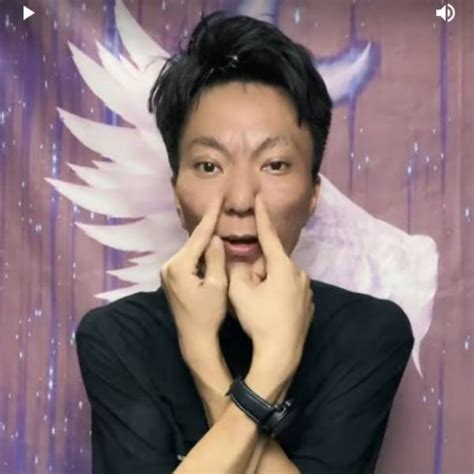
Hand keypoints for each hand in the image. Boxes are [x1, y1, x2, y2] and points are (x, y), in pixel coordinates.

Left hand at [160, 196, 226, 358]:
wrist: (194, 338)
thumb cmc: (208, 314)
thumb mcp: (217, 285)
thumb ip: (215, 258)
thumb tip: (215, 238)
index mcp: (179, 266)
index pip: (199, 236)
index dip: (211, 216)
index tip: (218, 198)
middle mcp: (169, 266)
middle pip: (193, 242)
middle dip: (208, 227)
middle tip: (221, 207)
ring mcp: (167, 272)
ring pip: (191, 250)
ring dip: (205, 241)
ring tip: (219, 224)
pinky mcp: (171, 278)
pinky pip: (188, 259)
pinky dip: (200, 253)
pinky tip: (210, 246)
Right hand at [228, 194, 314, 373]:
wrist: (280, 354)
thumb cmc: (259, 320)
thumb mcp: (239, 292)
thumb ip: (237, 270)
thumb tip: (242, 263)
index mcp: (283, 267)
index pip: (269, 236)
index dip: (262, 217)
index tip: (260, 198)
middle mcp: (299, 274)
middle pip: (271, 263)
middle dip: (257, 271)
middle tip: (246, 292)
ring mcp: (306, 291)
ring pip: (279, 279)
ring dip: (266, 285)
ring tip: (257, 307)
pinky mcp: (308, 306)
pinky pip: (288, 292)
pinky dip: (277, 296)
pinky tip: (270, 315)